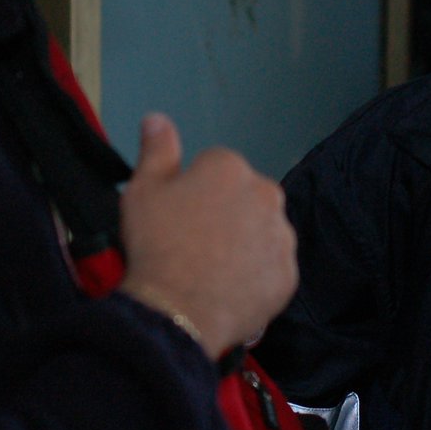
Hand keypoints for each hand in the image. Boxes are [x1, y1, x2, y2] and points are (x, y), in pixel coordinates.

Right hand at [118, 113, 296, 357]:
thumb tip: (158, 118)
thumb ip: (156, 150)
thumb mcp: (142, 191)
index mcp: (229, 168)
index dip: (192, 192)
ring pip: (261, 233)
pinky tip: (228, 290)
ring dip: (244, 244)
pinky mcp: (288, 276)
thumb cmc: (156, 246)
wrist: (177, 311)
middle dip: (225, 214)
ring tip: (212, 271)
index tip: (178, 218)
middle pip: (244, 198)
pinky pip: (271, 270)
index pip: (214, 168)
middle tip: (194, 245)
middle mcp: (265, 194)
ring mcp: (282, 236)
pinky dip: (255, 277)